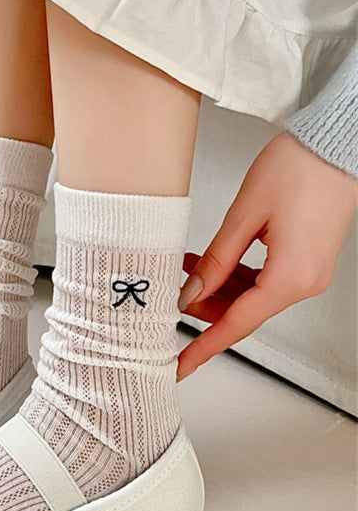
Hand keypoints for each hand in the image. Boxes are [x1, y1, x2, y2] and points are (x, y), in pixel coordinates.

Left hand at [176, 131, 356, 380]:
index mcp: (290, 278)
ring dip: (218, 288)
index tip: (179, 366)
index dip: (202, 347)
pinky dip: (236, 275)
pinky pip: (264, 281)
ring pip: (251, 298)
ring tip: (188, 266)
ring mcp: (307, 273)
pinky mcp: (305, 260)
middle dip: (205, 307)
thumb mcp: (243, 217)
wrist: (335, 144)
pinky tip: (213, 260)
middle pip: (242, 313)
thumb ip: (215, 261)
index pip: (235, 325)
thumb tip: (191, 293)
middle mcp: (304, 283)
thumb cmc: (298, 170)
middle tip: (174, 292)